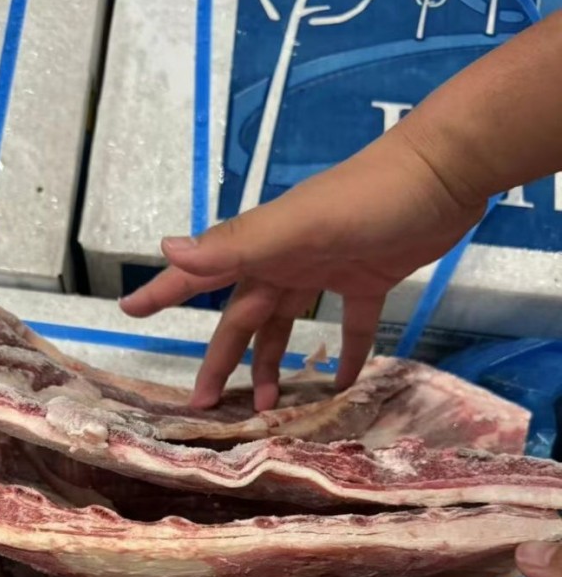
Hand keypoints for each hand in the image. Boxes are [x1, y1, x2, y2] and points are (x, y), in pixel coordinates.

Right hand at [120, 127, 485, 408]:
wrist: (447, 171)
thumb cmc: (370, 198)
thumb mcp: (300, 225)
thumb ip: (238, 243)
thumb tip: (167, 249)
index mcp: (262, 247)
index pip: (201, 274)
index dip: (164, 292)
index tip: (128, 312)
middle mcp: (285, 259)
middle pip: (243, 318)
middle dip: (222, 359)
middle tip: (206, 404)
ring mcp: (325, 268)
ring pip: (286, 325)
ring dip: (274, 362)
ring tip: (268, 405)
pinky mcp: (367, 278)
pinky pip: (348, 323)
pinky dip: (344, 353)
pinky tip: (340, 384)